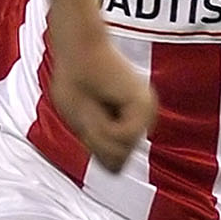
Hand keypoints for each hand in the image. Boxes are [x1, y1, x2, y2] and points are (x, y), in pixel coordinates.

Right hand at [47, 15, 156, 171]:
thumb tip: (117, 169)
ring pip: (121, 150)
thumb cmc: (75, 85)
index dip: (96, 150)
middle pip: (118, 163)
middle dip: (98, 142)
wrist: (79, 51)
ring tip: (97, 103)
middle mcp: (141, 123)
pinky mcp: (143, 104)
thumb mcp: (84, 127)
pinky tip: (105, 99)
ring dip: (100, 130)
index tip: (88, 121)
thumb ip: (102, 149)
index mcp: (126, 128)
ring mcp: (145, 114)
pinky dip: (107, 123)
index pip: (114, 166)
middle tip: (91, 110)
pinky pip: (123, 136)